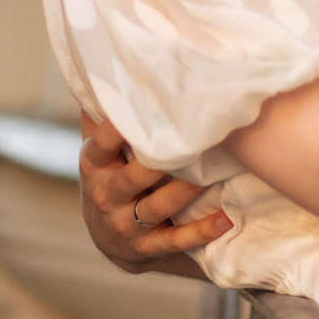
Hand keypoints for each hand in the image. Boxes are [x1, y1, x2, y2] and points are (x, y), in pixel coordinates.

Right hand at [79, 114, 228, 272]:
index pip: (102, 144)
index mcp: (93, 166)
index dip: (117, 127)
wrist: (108, 240)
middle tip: (190, 140)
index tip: (141, 105)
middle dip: (159, 162)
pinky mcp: (145, 249)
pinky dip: (201, 232)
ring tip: (213, 174)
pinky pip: (175, 241)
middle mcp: (105, 196)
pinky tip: (225, 219)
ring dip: (185, 192)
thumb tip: (99, 68)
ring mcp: (124, 225)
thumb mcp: (97, 152)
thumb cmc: (108, 180)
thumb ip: (99, 118)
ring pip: (157, 207)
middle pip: (133, 177)